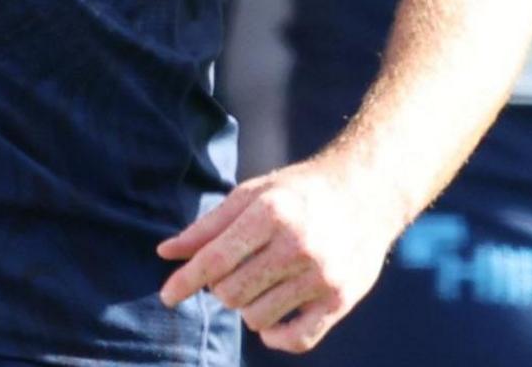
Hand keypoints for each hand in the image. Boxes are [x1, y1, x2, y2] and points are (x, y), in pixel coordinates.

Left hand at [156, 156, 407, 353]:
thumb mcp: (251, 195)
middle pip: (231, 293)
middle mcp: (297, 245)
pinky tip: (271, 319)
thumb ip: (208, 226)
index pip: (215, 260)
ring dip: (247, 308)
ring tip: (259, 285)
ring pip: (257, 318)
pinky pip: (296, 340)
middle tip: (232, 274)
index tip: (167, 296)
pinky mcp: (340, 300)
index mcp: (271, 213)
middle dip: (220, 289)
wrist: (366, 193)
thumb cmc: (297, 193)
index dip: (185, 281)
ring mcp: (321, 276)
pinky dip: (275, 335)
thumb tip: (165, 253)